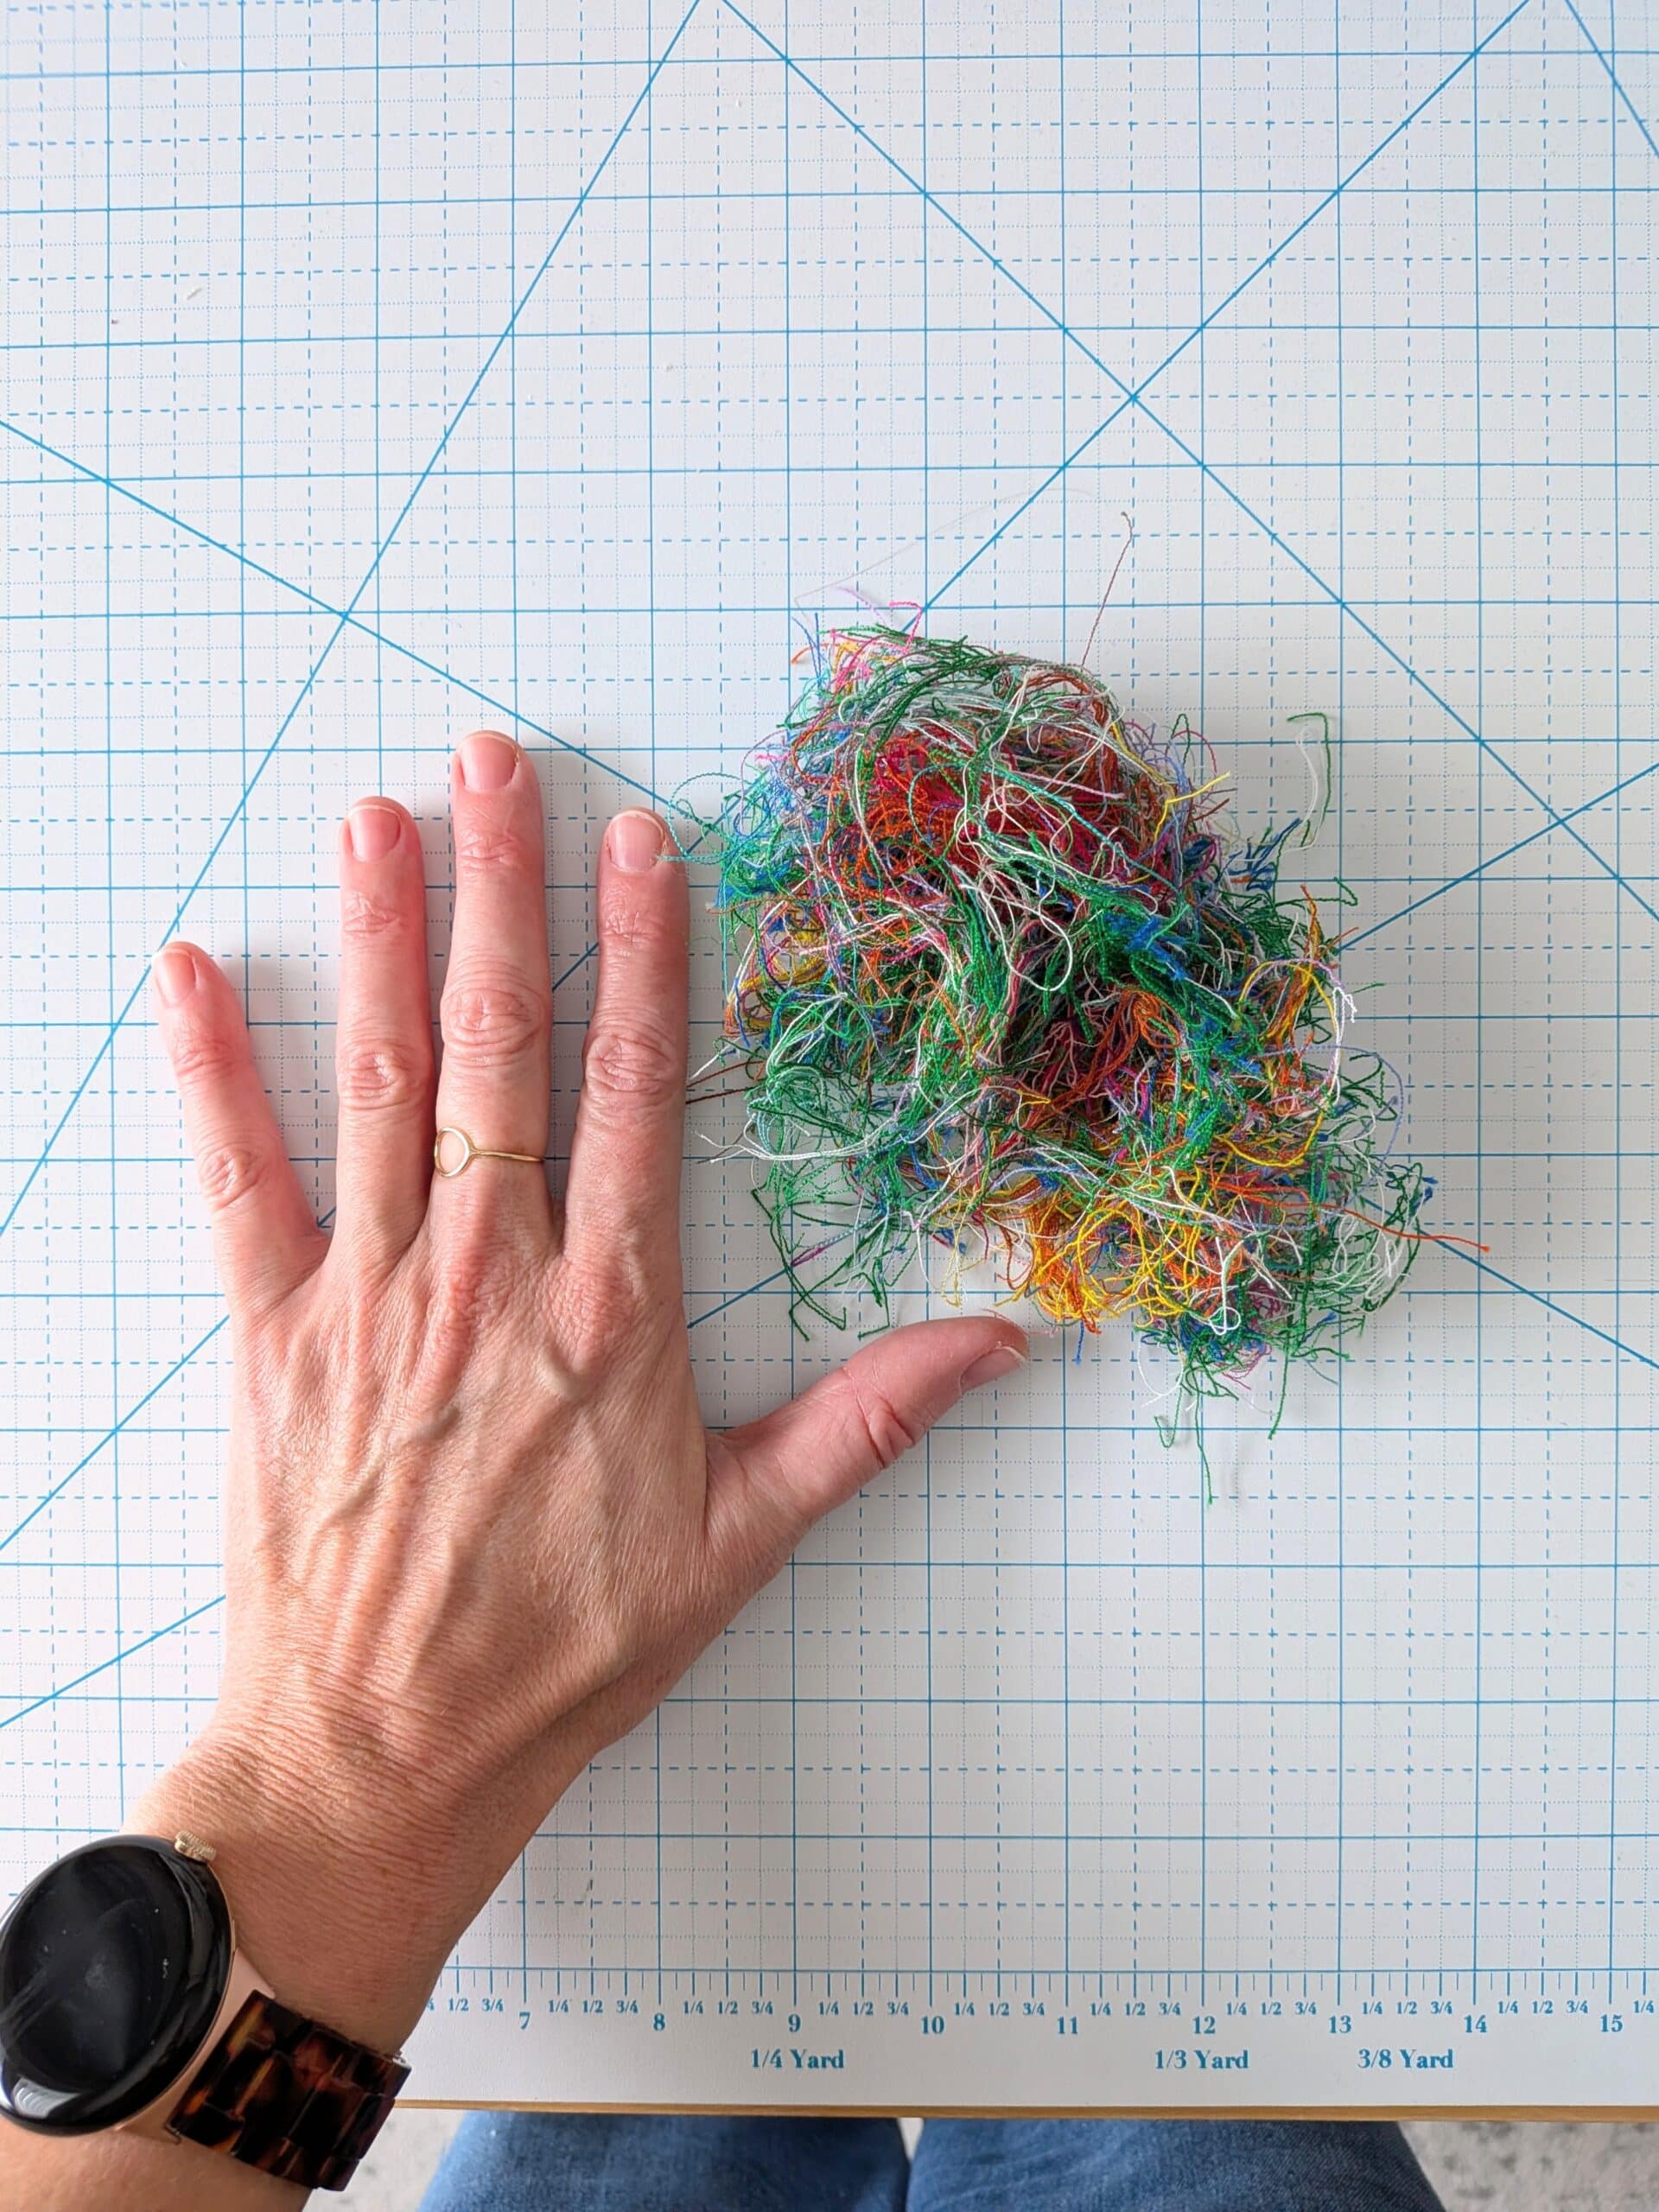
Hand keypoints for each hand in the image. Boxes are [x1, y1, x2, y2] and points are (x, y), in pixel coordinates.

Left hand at [131, 732, 1026, 2059]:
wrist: (382, 1754)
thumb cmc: (562, 1650)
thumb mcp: (741, 1542)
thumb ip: (866, 1423)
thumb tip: (1003, 1341)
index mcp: (608, 1312)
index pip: (637, 1090)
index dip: (642, 954)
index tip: (638, 843)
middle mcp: (491, 1277)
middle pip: (500, 1049)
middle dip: (499, 896)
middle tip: (493, 767)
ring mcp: (370, 1299)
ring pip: (379, 1084)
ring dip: (376, 940)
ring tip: (377, 817)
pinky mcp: (269, 1338)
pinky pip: (237, 1184)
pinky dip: (212, 1075)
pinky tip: (190, 974)